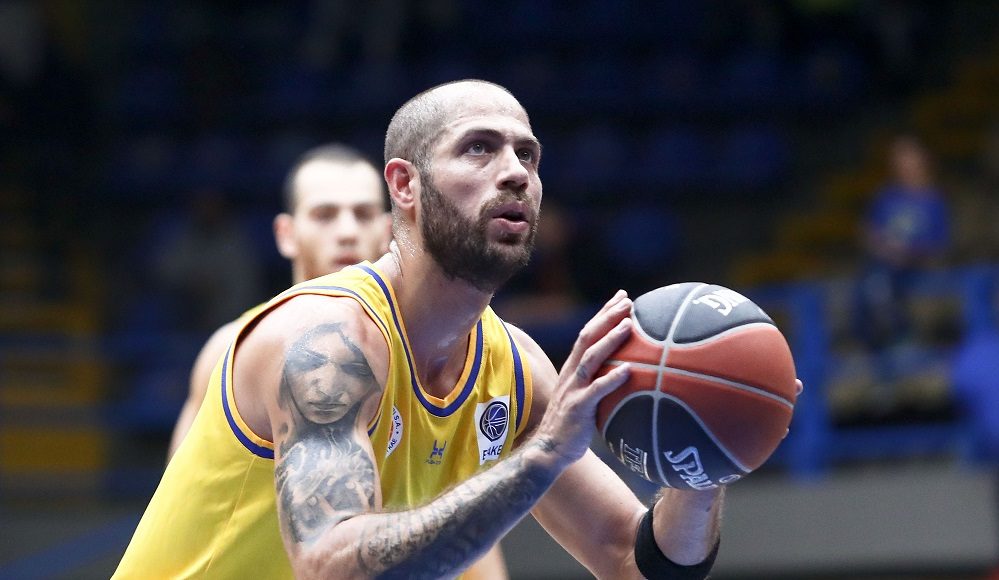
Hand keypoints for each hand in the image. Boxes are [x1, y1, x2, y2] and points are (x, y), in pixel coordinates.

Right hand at [534, 290, 633, 465]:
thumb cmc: (571, 426)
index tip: (622, 297)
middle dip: (607, 316)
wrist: (549, 450)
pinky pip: (597, 390)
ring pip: (591, 358)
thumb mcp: (584, 398)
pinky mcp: (578, 407)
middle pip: (588, 337)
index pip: (588, 333)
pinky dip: (612, 378)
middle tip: (628, 301)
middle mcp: (571, 373)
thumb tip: (627, 374)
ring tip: (629, 325)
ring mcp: (573, 389)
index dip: (604, 314)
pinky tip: (628, 370)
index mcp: (573, 368)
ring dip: (610, 339)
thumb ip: (599, 383)